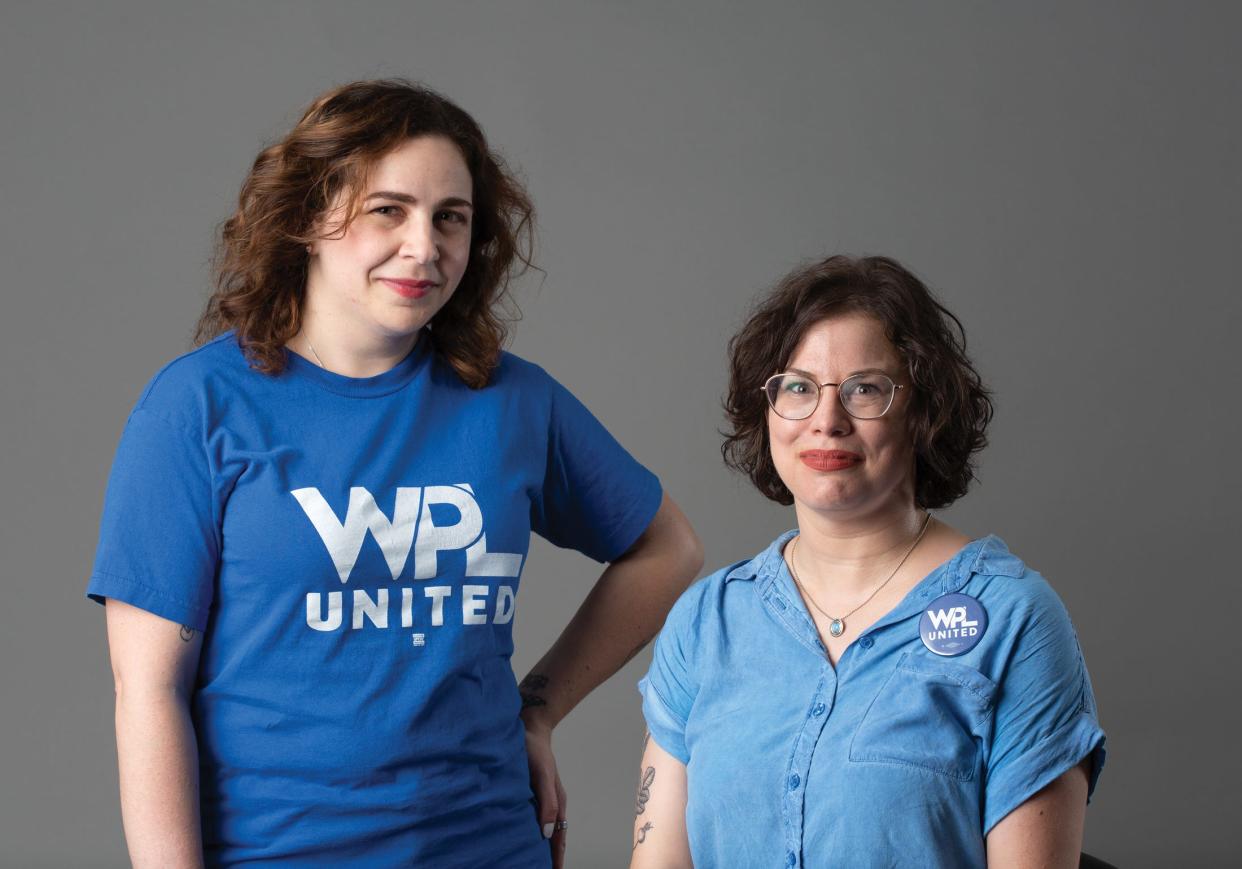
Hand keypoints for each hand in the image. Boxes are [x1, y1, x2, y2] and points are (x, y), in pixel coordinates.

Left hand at [523, 718, 567, 868]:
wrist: (528, 728)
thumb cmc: (535, 750)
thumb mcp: (542, 775)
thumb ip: (547, 802)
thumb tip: (547, 833)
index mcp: (557, 802)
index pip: (559, 837)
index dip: (557, 857)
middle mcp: (549, 804)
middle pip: (553, 837)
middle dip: (550, 855)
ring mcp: (539, 799)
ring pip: (542, 829)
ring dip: (540, 845)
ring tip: (531, 860)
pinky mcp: (528, 793)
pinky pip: (531, 818)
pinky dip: (529, 831)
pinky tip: (519, 837)